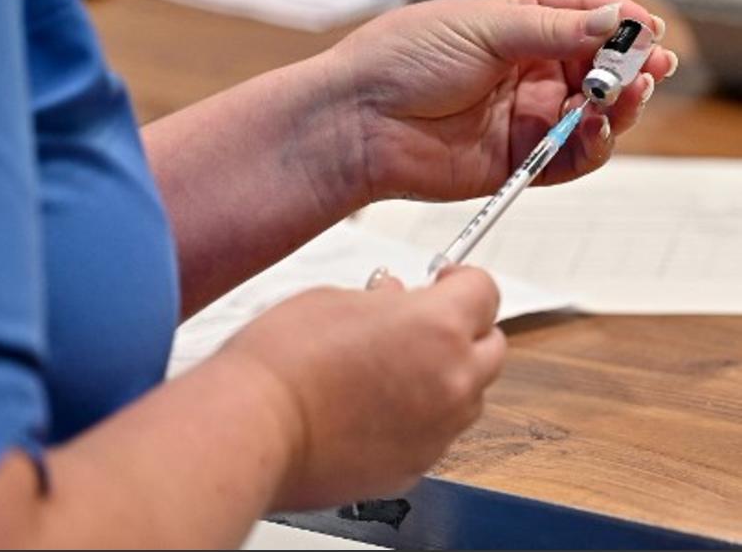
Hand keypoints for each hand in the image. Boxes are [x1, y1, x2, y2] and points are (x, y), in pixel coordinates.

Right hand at [219, 266, 505, 508]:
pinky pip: (435, 432)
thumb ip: (380, 299)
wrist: (253, 428)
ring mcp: (437, 430)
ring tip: (389, 366)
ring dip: (445, 375)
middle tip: (421, 321)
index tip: (445, 280)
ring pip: (468, 394)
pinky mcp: (414, 466)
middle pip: (491, 346)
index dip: (462, 279)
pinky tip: (372, 405)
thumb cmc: (281, 364)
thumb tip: (394, 299)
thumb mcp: (332, 300)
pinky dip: (419, 416)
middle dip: (463, 329)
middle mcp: (451, 381)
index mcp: (437, 327)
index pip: (485, 290)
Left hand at [326, 0, 678, 201]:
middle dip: (627, 68)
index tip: (644, 31)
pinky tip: (595, 127)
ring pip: (593, 115)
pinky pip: (571, 158)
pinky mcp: (515, 162)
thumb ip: (553, 29)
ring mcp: (521, 118)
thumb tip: (615, 20)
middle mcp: (523, 72)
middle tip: (642, 70)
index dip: (619, 24)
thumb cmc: (399, 61)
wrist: (357, 122)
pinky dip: (593, 144)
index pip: (585, 18)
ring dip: (619, 106)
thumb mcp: (481, 26)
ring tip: (621, 96)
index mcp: (514, 26)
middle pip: (598, 70)